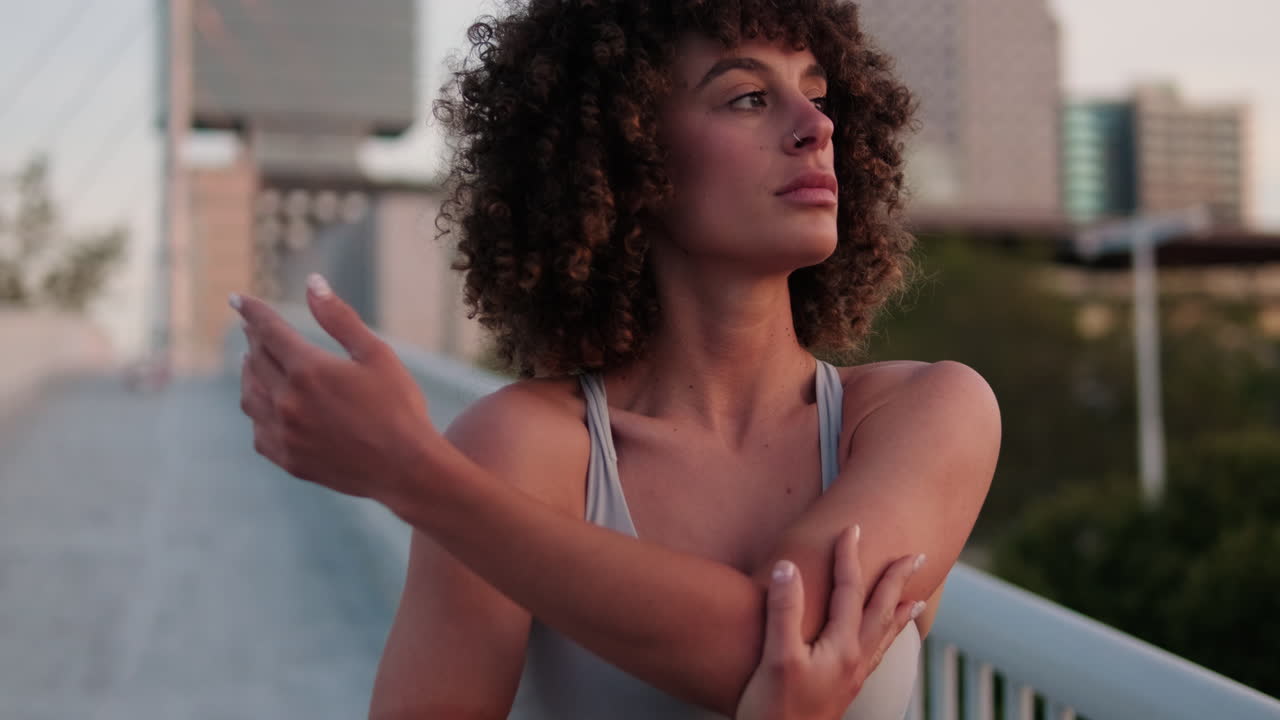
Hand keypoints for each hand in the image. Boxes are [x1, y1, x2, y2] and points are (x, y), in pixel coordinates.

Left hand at [233, 274, 437, 505]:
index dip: (252, 312)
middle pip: (257, 361)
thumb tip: (312, 283)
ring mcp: (285, 433)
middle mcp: (288, 401)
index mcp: (309, 369)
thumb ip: (339, 318)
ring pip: (250, 396)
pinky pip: (259, 432)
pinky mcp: (289, 459)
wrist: (406, 470)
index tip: (236, 299)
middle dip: (255, 340)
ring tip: (253, 364)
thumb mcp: (375, 354)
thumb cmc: (399, 407)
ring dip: (249, 375)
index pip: (269, 331)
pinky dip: (258, 413)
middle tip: (255, 330)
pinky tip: (267, 409)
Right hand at [735, 526, 924, 719]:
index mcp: (841, 647)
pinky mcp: (844, 691)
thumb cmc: (776, 710)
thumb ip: (785, 611)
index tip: (852, 529)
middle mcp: (854, 660)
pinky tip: (878, 645)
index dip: (849, 557)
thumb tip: (788, 567)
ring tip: (915, 600)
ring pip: (884, 637)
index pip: (849, 591)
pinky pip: (875, 657)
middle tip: (916, 556)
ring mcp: (852, 677)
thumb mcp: (776, 658)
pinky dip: (886, 642)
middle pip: (882, 611)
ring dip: (899, 612)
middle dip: (897, 581)